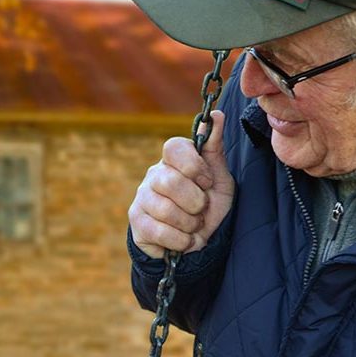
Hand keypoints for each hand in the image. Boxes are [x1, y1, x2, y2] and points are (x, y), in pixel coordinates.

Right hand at [129, 110, 234, 258]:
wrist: (197, 241)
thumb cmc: (208, 205)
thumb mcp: (219, 178)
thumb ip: (215, 148)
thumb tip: (217, 115)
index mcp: (174, 160)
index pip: (173, 147)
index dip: (194, 166)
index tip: (207, 182)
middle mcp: (154, 174)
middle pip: (170, 181)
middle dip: (196, 202)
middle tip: (201, 210)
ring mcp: (142, 197)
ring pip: (165, 210)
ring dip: (190, 224)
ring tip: (193, 226)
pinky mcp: (136, 222)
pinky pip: (159, 231)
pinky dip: (181, 241)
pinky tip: (185, 240)